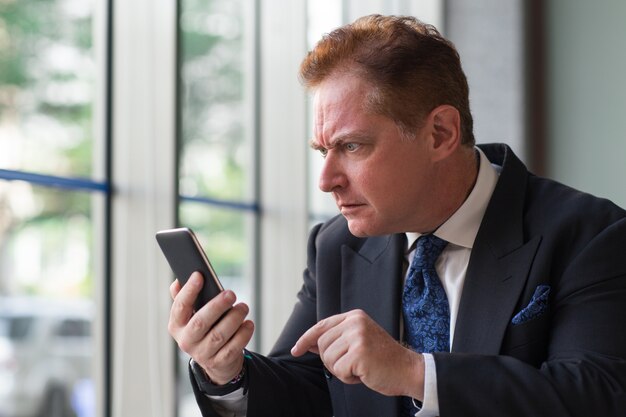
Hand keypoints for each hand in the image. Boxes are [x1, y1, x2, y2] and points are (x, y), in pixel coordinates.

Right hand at [168, 272, 254, 384]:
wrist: (215, 360)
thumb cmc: (204, 329)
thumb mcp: (191, 316)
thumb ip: (184, 298)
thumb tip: (177, 281)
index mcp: (177, 326)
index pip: (180, 307)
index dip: (188, 291)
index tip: (199, 275)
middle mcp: (187, 341)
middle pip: (201, 322)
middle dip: (217, 306)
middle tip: (231, 294)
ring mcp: (203, 354)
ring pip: (219, 335)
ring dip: (234, 318)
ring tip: (243, 307)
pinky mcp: (220, 362)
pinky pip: (233, 348)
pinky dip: (243, 334)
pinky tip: (248, 323)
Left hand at [291, 309, 424, 399]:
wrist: (408, 369)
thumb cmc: (383, 359)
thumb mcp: (358, 342)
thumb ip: (336, 340)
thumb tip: (310, 344)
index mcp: (354, 316)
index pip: (321, 326)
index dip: (306, 339)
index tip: (296, 350)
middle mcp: (355, 322)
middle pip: (322, 345)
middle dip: (332, 361)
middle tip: (352, 365)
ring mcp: (357, 336)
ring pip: (328, 359)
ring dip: (341, 370)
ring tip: (360, 368)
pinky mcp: (359, 353)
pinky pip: (338, 370)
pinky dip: (348, 378)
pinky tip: (363, 373)